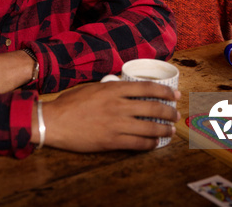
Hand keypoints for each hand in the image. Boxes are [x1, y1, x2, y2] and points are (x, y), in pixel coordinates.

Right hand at [35, 81, 180, 151]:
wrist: (55, 121)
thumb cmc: (71, 102)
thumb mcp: (94, 87)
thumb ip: (112, 89)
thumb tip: (126, 91)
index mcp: (114, 88)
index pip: (147, 87)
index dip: (164, 91)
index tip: (175, 94)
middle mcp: (118, 105)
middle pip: (152, 107)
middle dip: (168, 111)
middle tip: (176, 114)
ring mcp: (116, 123)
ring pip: (148, 127)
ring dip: (163, 129)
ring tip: (170, 130)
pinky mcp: (111, 141)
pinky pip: (137, 143)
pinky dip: (149, 144)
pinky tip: (155, 143)